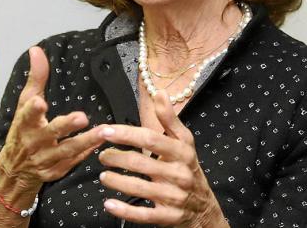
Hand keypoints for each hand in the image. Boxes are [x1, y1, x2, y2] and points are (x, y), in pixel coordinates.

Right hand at [0, 46, 105, 187]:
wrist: (14, 169)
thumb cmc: (22, 131)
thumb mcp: (25, 103)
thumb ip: (36, 77)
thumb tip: (36, 50)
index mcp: (25, 123)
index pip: (27, 115)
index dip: (33, 110)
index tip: (40, 102)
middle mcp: (34, 142)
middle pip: (51, 134)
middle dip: (65, 126)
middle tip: (81, 117)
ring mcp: (45, 159)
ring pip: (67, 150)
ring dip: (86, 141)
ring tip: (103, 131)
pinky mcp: (56, 171)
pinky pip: (73, 162)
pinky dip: (87, 153)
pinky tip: (101, 143)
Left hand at [97, 90, 226, 227]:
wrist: (204, 208)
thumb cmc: (188, 168)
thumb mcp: (184, 142)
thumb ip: (169, 118)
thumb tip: (160, 92)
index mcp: (182, 152)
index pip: (151, 139)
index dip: (126, 134)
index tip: (106, 130)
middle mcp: (179, 174)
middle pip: (142, 163)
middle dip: (117, 158)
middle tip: (101, 155)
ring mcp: (174, 197)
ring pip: (140, 189)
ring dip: (117, 181)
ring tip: (103, 176)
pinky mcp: (168, 217)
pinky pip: (143, 214)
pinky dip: (124, 210)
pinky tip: (109, 204)